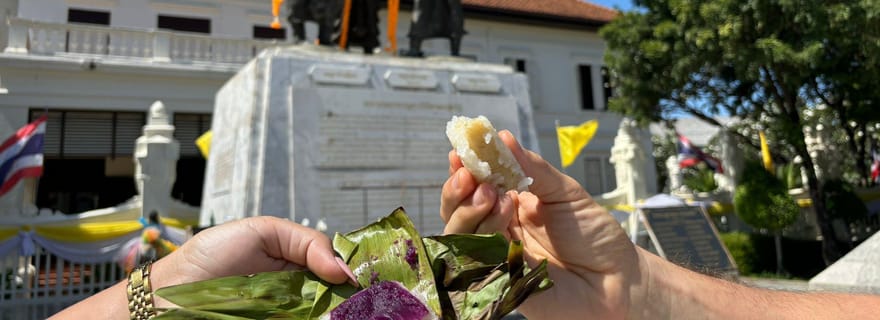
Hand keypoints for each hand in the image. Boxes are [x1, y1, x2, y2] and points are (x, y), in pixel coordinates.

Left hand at [153, 216, 355, 303]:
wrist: (171, 294)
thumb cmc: (210, 258)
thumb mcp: (263, 231)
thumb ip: (306, 242)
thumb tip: (342, 268)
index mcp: (297, 263)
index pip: (336, 269)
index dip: (350, 272)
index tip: (359, 278)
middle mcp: (297, 292)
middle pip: (335, 297)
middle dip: (348, 298)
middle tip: (353, 299)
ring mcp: (287, 314)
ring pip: (324, 315)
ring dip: (334, 313)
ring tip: (341, 310)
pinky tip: (322, 317)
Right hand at [440, 130, 642, 318]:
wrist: (618, 279)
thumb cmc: (594, 235)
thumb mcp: (564, 192)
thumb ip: (532, 169)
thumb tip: (502, 138)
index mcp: (509, 206)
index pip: (472, 187)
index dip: (462, 171)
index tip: (460, 154)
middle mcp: (497, 231)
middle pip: (456, 211)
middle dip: (458, 190)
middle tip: (472, 176)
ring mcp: (495, 257)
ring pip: (459, 235)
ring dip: (470, 210)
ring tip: (494, 194)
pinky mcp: (498, 282)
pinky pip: (476, 260)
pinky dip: (484, 234)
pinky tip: (505, 217)